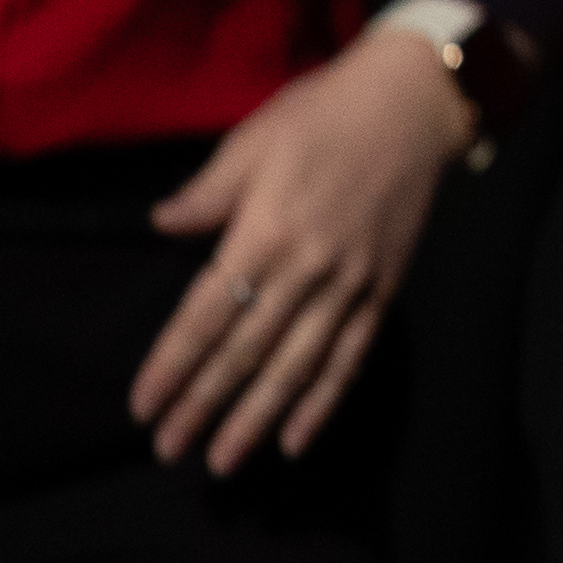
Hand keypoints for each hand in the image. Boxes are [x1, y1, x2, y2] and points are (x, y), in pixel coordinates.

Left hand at [133, 22, 472, 474]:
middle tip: (170, 450)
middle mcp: (308, 266)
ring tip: (223, 460)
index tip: (144, 406)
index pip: (207, 314)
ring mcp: (351, 281)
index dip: (172, 364)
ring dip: (258, 418)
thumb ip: (208, 192)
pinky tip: (299, 439)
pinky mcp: (385, 286)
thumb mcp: (255, 140)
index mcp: (266, 230)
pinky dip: (325, 400)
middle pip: (247, 351)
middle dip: (204, 406)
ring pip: (298, 365)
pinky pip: (352, 354)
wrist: (419, 102)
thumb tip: (162, 225)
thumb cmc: (326, 113)